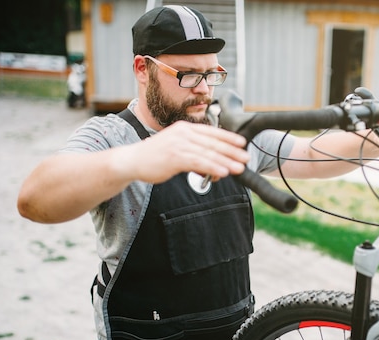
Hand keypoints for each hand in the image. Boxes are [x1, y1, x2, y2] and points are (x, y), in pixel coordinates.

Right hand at [116, 121, 249, 183]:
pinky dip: (212, 167)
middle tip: (246, 158)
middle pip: (214, 142)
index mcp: (185, 128)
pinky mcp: (175, 157)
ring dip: (226, 161)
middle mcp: (184, 133)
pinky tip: (222, 172)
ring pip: (208, 153)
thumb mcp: (177, 149)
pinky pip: (198, 162)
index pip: (212, 132)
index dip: (229, 137)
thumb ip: (194, 155)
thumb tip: (212, 166)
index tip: (242, 143)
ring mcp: (179, 144)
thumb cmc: (155, 156)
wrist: (132, 160)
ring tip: (239, 168)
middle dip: (232, 151)